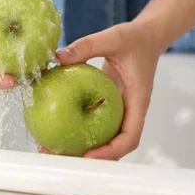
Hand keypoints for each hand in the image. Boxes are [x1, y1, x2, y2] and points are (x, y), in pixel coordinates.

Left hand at [39, 21, 160, 159]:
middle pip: (112, 144)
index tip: (89, 156)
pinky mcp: (106, 104)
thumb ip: (87, 46)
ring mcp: (117, 110)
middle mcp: (128, 111)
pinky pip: (91, 120)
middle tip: (58, 157)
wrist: (145, 37)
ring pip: (100, 136)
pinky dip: (74, 125)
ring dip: (78, 145)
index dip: (111, 151)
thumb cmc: (135, 38)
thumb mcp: (113, 38)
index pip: (130, 136)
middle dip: (88, 156)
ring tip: (49, 149)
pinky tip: (51, 124)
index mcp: (137, 101)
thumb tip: (58, 57)